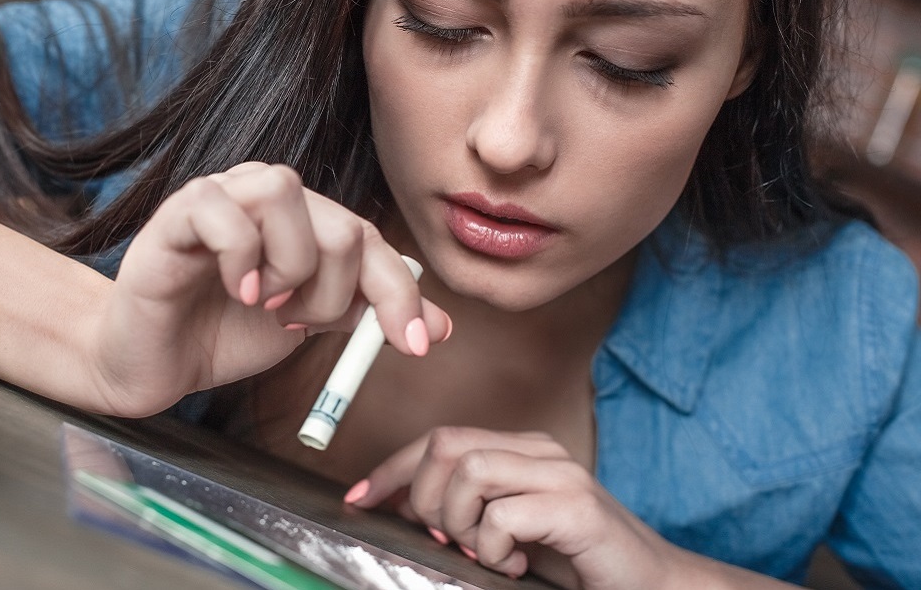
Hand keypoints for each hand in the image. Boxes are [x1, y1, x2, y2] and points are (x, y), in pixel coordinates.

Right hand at [90, 162, 450, 415]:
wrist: (155, 362)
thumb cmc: (226, 334)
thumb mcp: (310, 325)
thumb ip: (365, 314)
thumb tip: (439, 327)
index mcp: (303, 216)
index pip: (370, 238)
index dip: (399, 292)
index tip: (412, 346)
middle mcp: (266, 196)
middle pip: (338, 221)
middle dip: (331, 293)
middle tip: (295, 323)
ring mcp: (221, 196)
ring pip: (286, 194)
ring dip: (287, 268)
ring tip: (263, 304)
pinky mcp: (177, 213)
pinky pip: (225, 211)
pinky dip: (241, 259)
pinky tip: (235, 293)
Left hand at [346, 427, 693, 589]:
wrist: (652, 586)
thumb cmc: (575, 562)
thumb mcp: (507, 530)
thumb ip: (466, 509)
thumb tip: (404, 504)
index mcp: (521, 450)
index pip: (440, 439)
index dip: (392, 468)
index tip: (361, 498)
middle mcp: (540, 452)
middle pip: (446, 445)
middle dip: (425, 498)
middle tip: (449, 540)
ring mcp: (561, 475)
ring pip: (468, 473)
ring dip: (460, 524)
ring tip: (485, 554)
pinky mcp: (576, 507)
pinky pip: (502, 516)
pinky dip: (493, 549)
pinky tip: (515, 565)